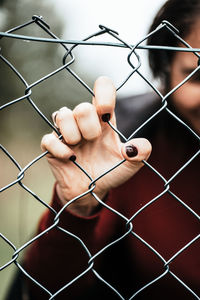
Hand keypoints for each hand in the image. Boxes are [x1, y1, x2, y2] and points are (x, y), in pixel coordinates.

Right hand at [41, 77, 151, 215]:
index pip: (103, 89)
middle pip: (82, 107)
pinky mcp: (52, 147)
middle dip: (90, 127)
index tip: (105, 110)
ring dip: (73, 134)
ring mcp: (66, 133)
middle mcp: (84, 122)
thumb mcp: (130, 165)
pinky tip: (70, 158)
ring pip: (62, 115)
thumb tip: (137, 147)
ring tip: (79, 151)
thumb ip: (140, 154)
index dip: (103, 91)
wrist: (90, 193)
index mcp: (104, 120)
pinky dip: (60, 149)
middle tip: (94, 141)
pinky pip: (49, 139)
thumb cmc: (110, 173)